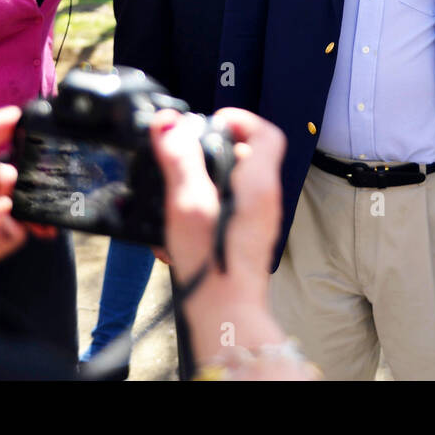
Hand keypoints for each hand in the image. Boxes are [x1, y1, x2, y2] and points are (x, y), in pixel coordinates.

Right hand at [151, 107, 293, 367]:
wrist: (225, 316)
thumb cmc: (213, 265)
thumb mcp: (188, 203)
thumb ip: (179, 160)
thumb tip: (169, 123)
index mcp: (259, 183)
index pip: (265, 132)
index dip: (240, 119)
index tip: (211, 121)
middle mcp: (264, 200)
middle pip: (246, 155)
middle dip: (213, 149)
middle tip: (185, 153)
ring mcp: (256, 221)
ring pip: (233, 183)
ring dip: (204, 180)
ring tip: (176, 192)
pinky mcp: (244, 239)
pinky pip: (226, 209)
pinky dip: (204, 206)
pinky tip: (179, 225)